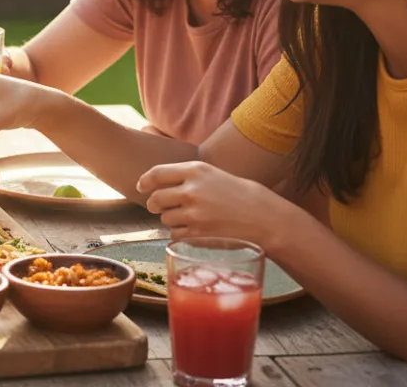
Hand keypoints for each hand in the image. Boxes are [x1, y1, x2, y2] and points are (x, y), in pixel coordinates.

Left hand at [137, 161, 290, 248]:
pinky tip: (195, 231)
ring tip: (189, 219)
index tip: (141, 186)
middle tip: (158, 207)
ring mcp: (194, 213)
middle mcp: (191, 190)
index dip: (145, 181)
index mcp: (195, 170)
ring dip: (171, 220)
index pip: (157, 173)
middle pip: (156, 199)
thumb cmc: (241, 195)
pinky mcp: (198, 233)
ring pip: (165, 219)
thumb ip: (188, 177)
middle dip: (154, 205)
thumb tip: (158, 183)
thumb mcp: (214, 175)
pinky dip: (180, 234)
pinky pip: (175, 235)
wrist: (265, 218)